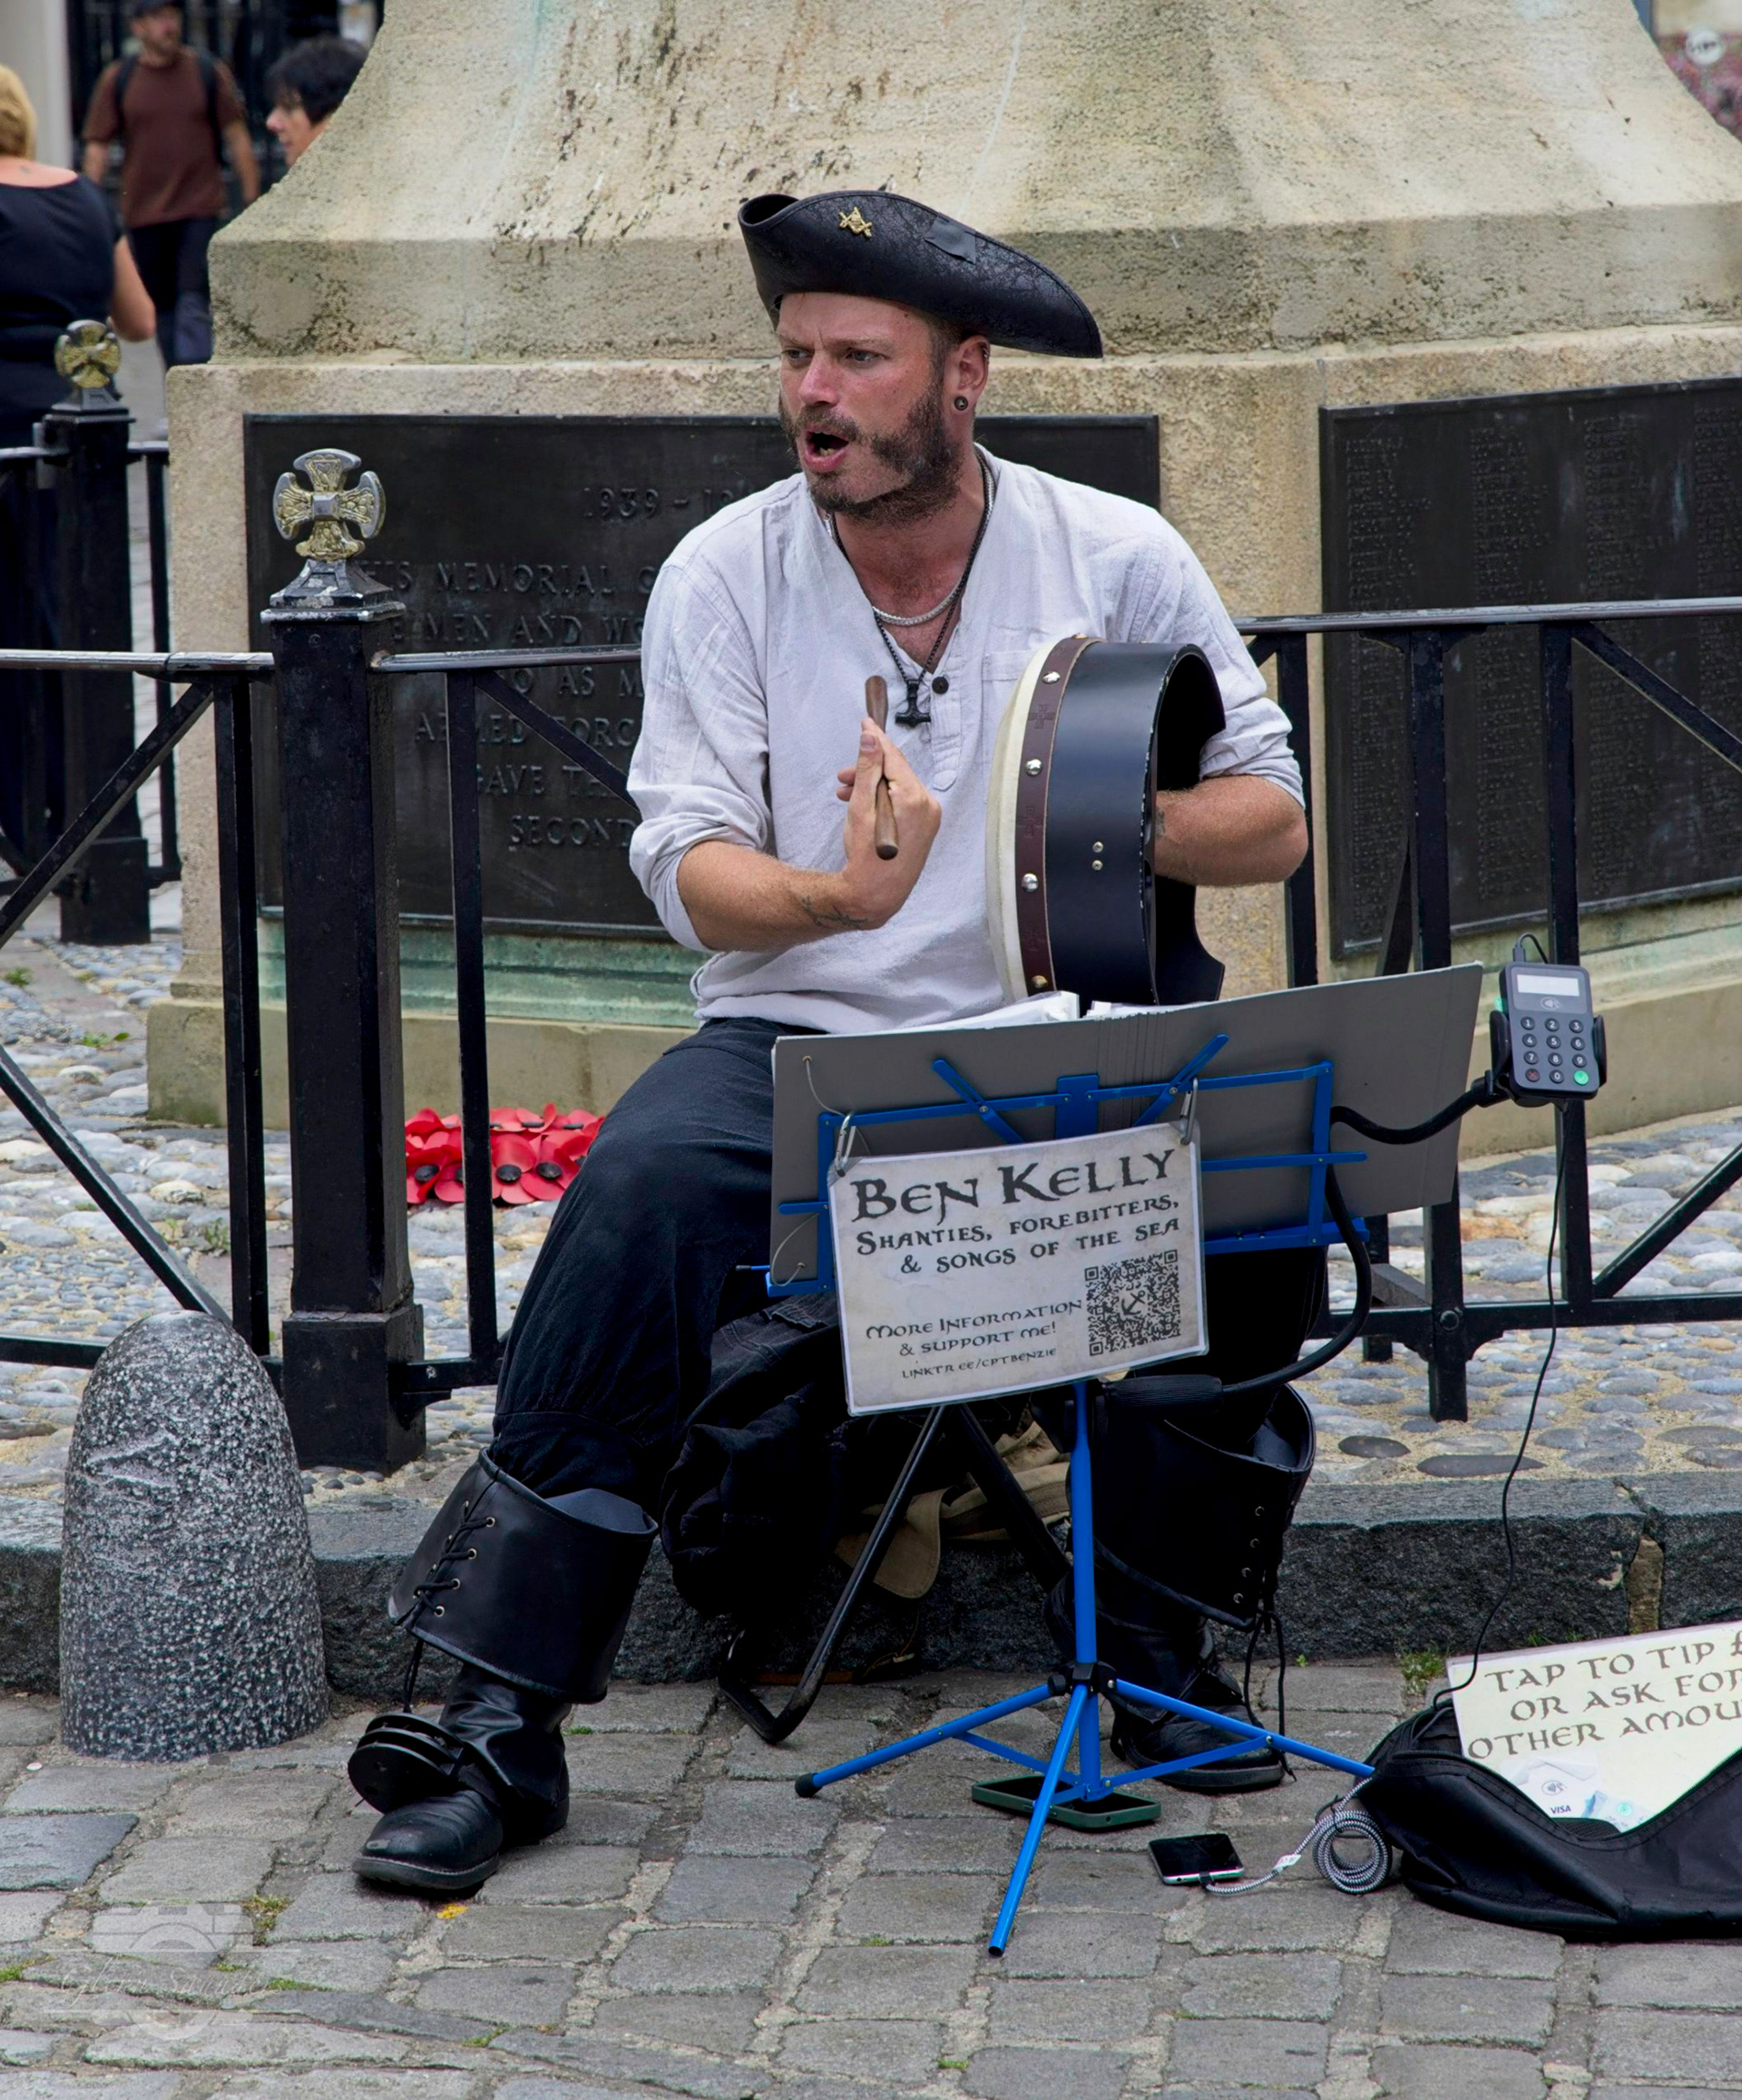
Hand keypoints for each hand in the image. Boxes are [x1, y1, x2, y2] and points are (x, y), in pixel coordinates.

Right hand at [815, 718, 940, 928]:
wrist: (875, 896)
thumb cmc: (866, 858)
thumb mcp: (860, 808)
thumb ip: (867, 769)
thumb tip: (871, 737)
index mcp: (914, 798)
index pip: (894, 757)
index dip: (877, 740)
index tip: (866, 723)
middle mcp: (928, 805)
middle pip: (897, 772)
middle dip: (868, 770)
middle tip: (841, 778)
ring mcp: (930, 818)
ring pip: (899, 787)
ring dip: (873, 786)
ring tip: (846, 795)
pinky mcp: (926, 828)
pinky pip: (905, 802)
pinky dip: (884, 800)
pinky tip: (865, 806)